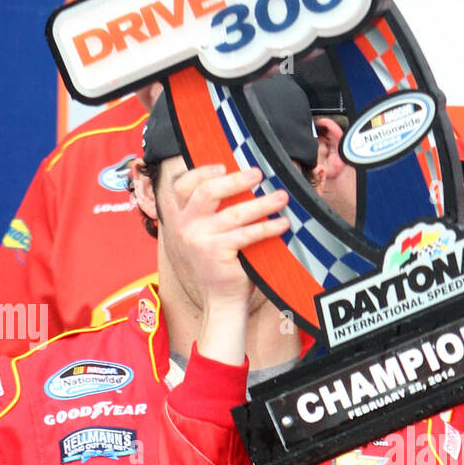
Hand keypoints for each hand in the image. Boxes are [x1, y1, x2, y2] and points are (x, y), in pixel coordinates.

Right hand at [173, 164, 288, 364]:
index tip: (224, 166)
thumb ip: (216, 210)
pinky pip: (246, 234)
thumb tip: (246, 179)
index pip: (182, 185)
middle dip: (236, 180)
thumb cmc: (224, 262)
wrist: (222, 298)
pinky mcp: (216, 253)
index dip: (201, 171)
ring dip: (261, 203)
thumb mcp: (211, 232)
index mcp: (181, 217)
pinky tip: (282, 224)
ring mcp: (199, 240)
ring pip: (233, 213)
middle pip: (206, 192)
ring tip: (281, 198)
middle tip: (258, 175)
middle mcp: (185, 226)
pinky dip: (267, 227)